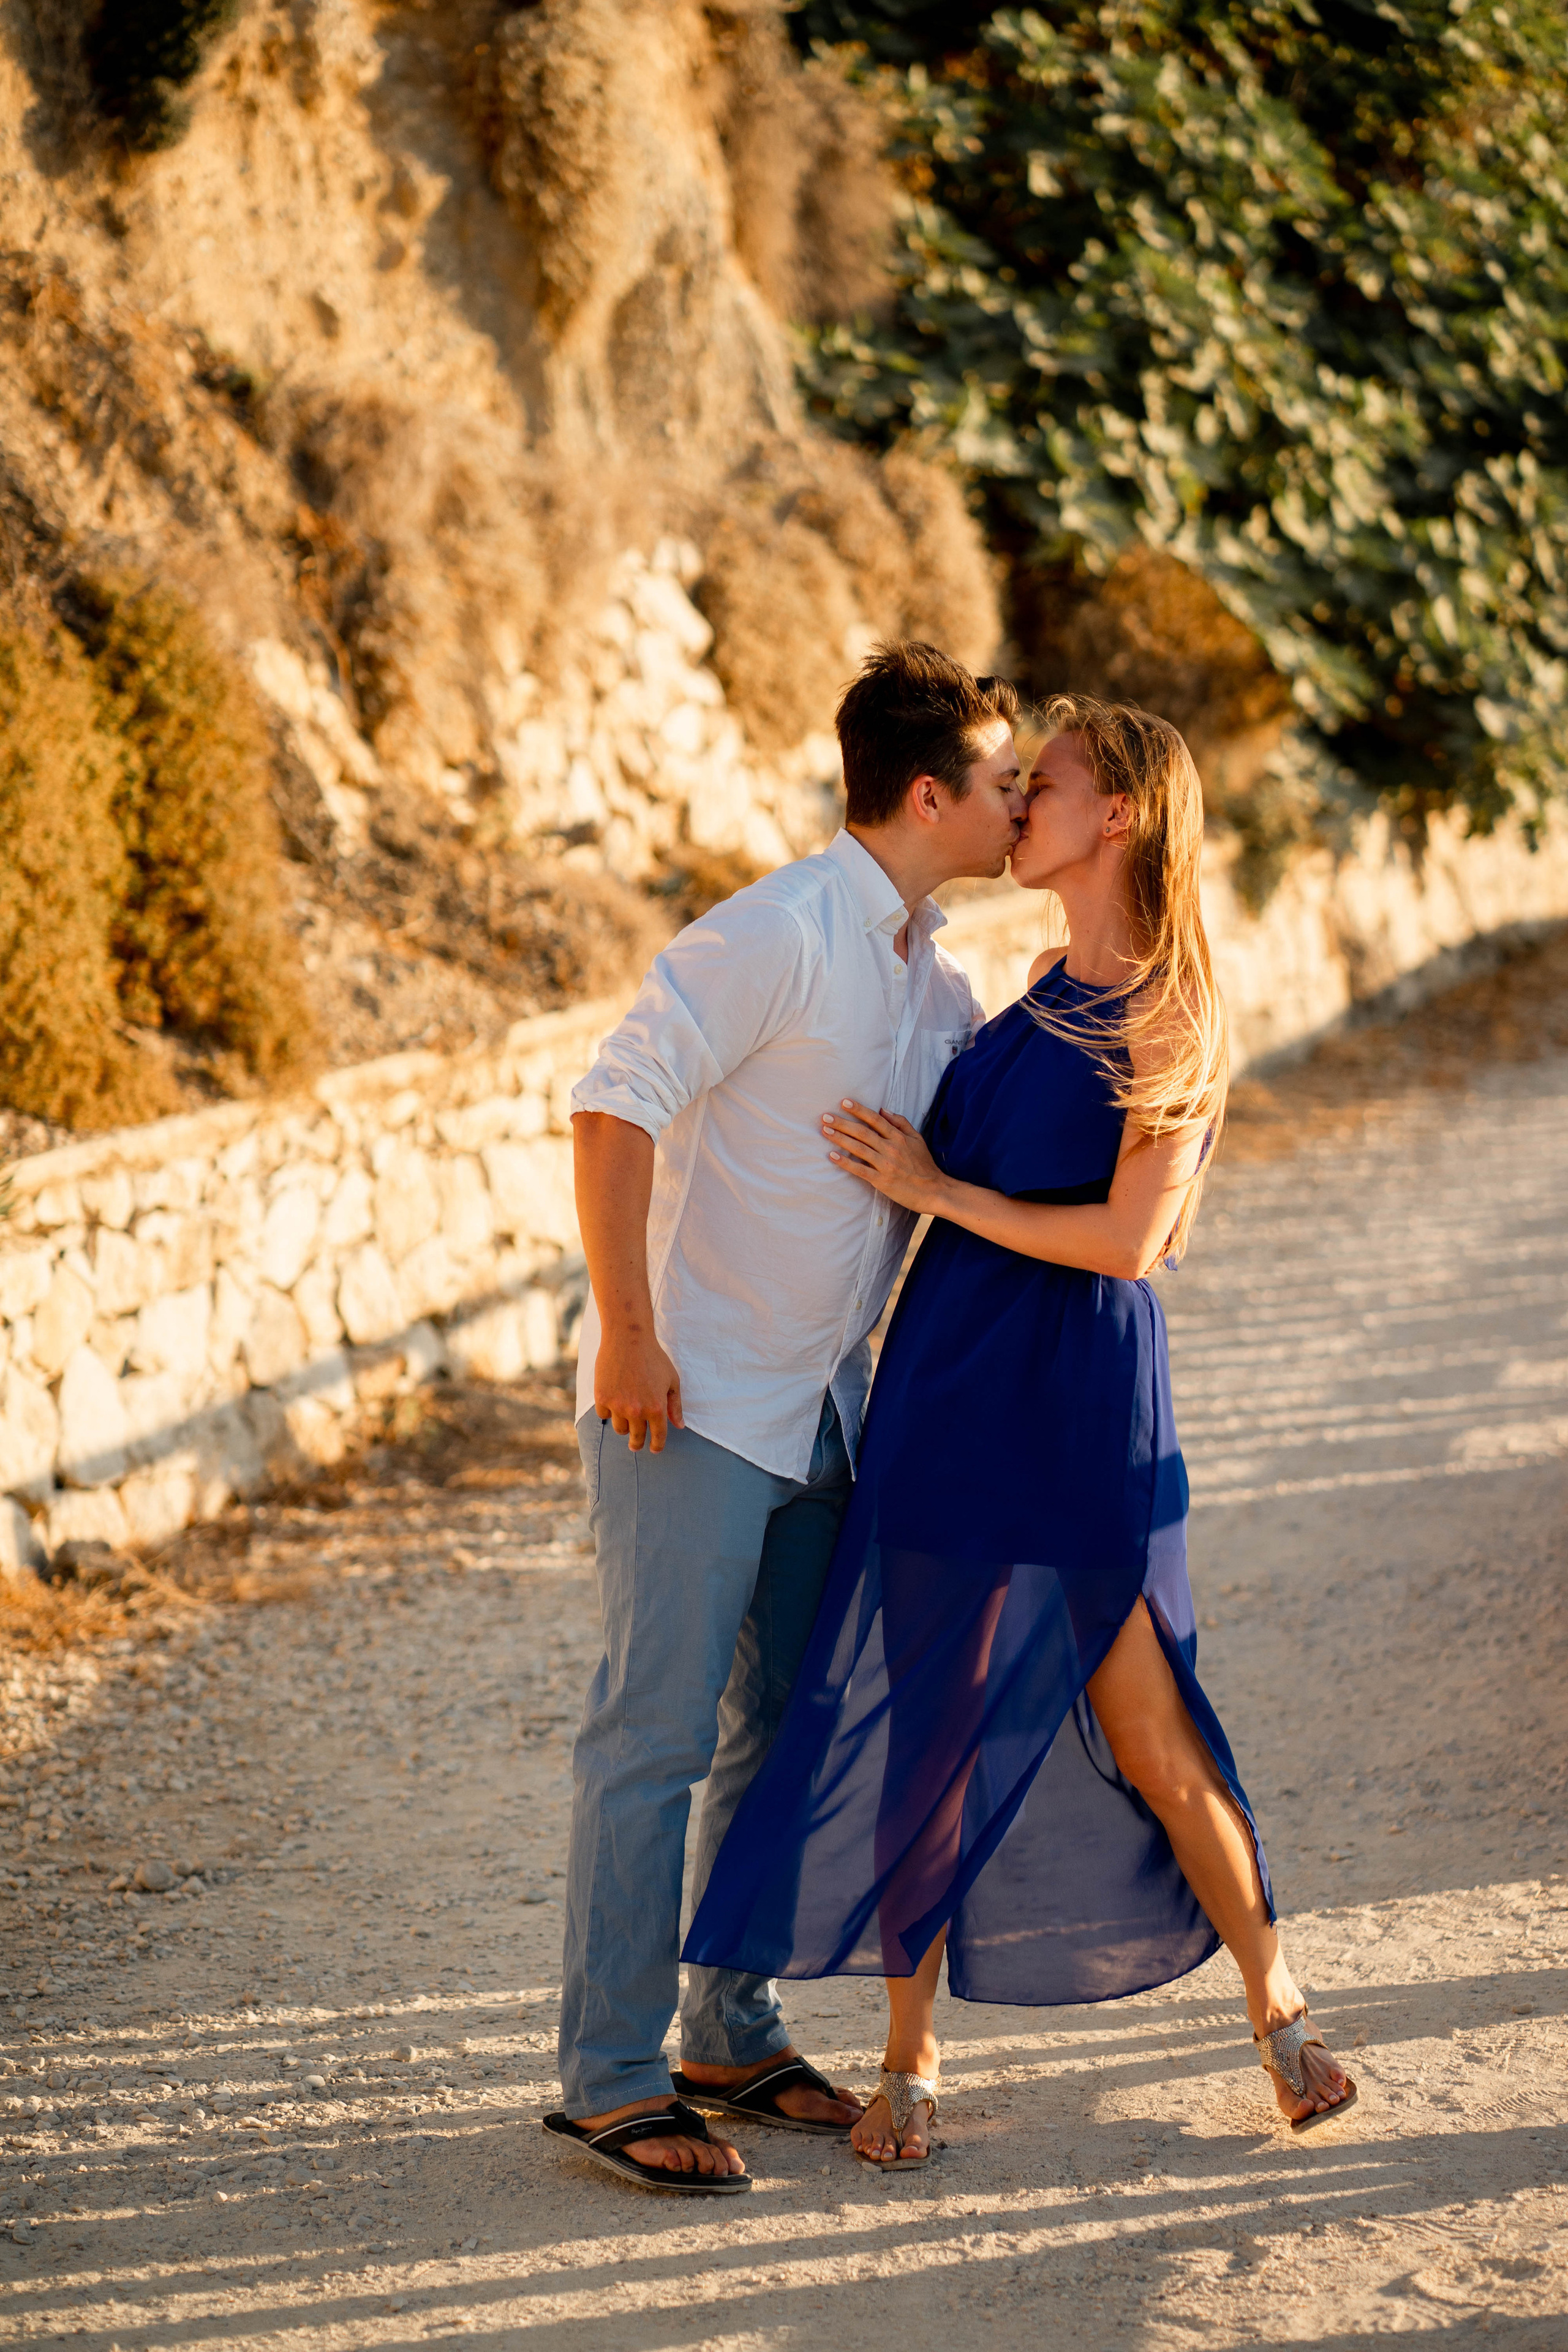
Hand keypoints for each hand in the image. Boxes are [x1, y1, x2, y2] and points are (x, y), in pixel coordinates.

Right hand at [595, 1326, 683, 1452]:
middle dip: (637, 1443)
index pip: (658, 1436)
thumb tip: (679, 1426)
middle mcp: (637, 1411)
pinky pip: (604, 1415)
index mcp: (657, 1407)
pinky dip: (608, 1411)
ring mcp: (618, 1405)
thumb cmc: (653, 1357)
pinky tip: (613, 1403)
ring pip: (619, 1429)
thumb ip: (675, 1405)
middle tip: (636, 1445)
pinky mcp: (601, 1398)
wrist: (628, 1338)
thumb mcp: (672, 1380)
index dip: (657, 1445)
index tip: (655, 1449)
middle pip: (636, 1437)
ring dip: (624, 1427)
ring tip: (626, 1420)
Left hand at [821, 1100, 945, 1213]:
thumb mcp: (918, 1139)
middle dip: (842, 1123)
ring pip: (858, 1148)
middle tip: (825, 1116)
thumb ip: (901, 1123)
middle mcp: (891, 1149)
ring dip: (840, 1139)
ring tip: (825, 1131)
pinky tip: (832, 1156)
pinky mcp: (881, 1181)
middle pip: (863, 1132)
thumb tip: (883, 1110)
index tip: (844, 1102)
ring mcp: (885, 1165)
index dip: (859, 1110)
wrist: (933, 1190)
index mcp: (899, 1137)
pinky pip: (859, 1170)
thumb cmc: (924, 1165)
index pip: (876, 1119)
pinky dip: (845, 1162)